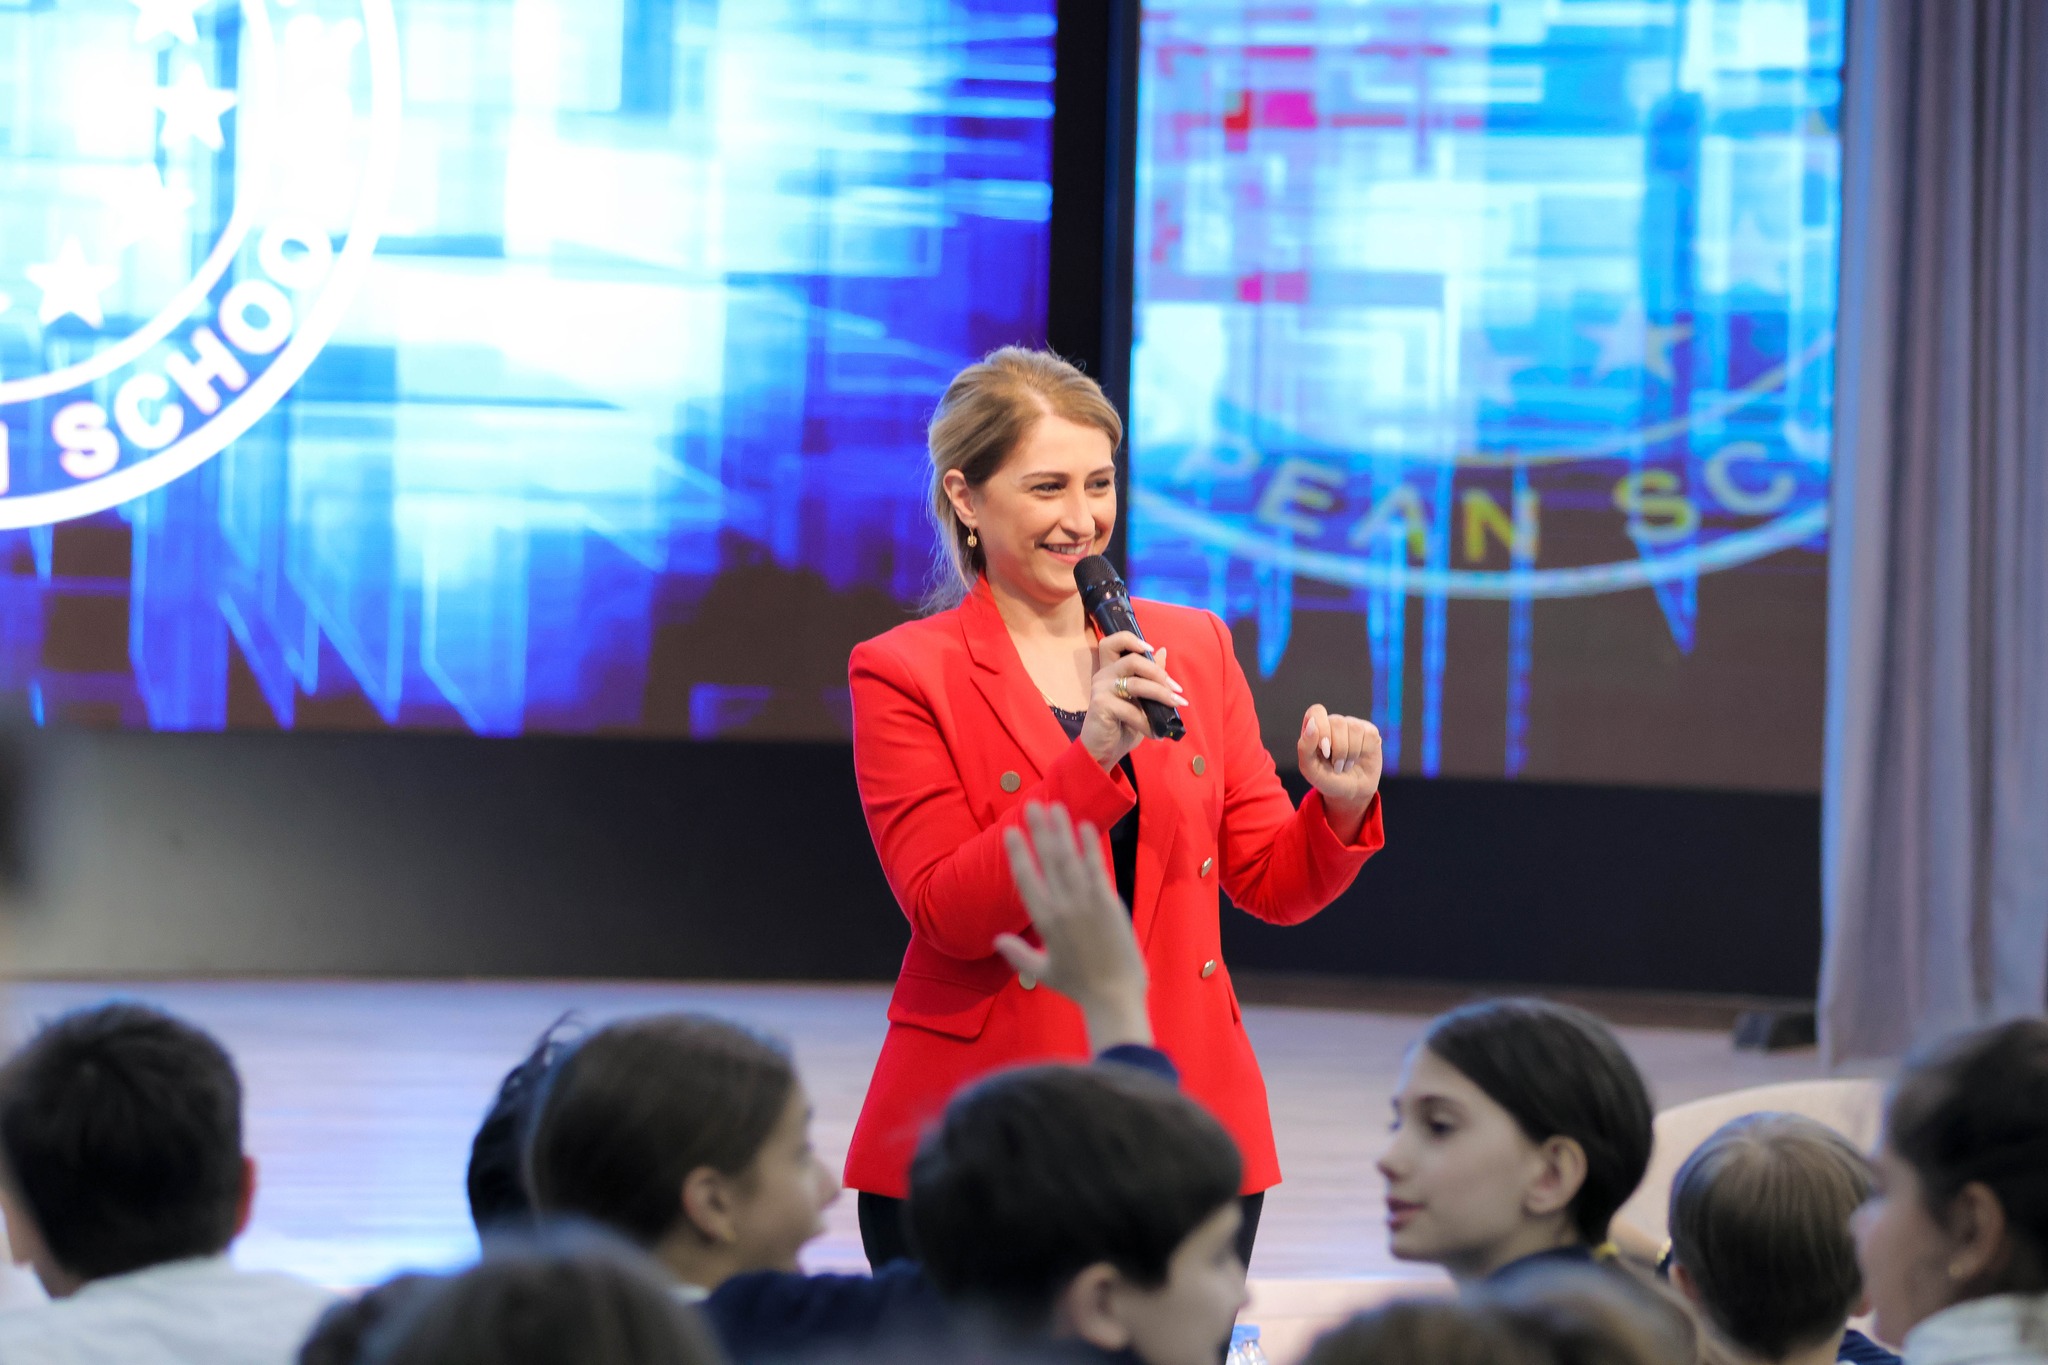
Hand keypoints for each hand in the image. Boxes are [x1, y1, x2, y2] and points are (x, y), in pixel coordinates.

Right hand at [998, 802, 1151, 1049]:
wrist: (1113, 996)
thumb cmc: (1078, 986)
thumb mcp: (1042, 972)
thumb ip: (1018, 954)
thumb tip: (996, 940)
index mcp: (1043, 922)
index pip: (1025, 879)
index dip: (1017, 853)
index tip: (1010, 831)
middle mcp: (1061, 907)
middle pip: (1047, 861)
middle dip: (1038, 830)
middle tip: (1032, 804)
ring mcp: (1086, 903)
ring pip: (1070, 859)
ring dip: (1062, 830)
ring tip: (1056, 806)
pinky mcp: (1108, 903)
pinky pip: (1096, 868)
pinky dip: (1090, 846)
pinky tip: (1085, 826)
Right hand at [1079, 632, 1186, 769]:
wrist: (1103, 750)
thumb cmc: (1122, 724)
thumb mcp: (1141, 699)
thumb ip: (1149, 676)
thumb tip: (1162, 651)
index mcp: (1111, 670)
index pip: (1113, 642)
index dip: (1131, 639)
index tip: (1151, 649)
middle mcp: (1103, 675)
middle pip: (1132, 660)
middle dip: (1159, 674)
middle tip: (1176, 690)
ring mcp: (1101, 689)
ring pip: (1136, 683)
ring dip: (1161, 695)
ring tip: (1175, 707)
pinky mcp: (1101, 705)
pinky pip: (1131, 710)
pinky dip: (1147, 722)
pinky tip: (1155, 733)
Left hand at [1298, 705, 1382, 839]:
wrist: (1350, 792)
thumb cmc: (1327, 778)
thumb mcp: (1310, 769)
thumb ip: (1305, 747)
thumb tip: (1312, 724)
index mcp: (1314, 727)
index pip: (1316, 711)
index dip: (1322, 729)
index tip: (1324, 750)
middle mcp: (1333, 723)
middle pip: (1337, 721)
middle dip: (1338, 749)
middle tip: (1336, 765)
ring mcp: (1352, 726)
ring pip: (1354, 728)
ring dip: (1350, 753)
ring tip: (1345, 764)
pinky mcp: (1369, 732)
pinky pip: (1369, 734)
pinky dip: (1364, 752)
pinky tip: (1358, 759)